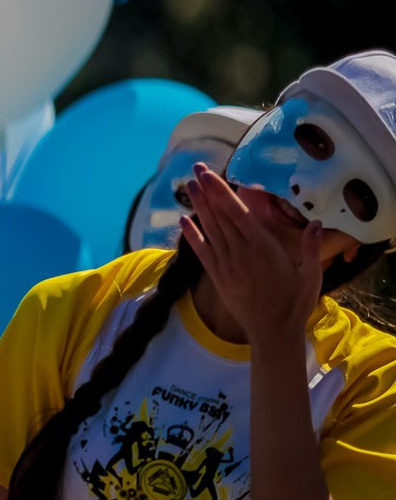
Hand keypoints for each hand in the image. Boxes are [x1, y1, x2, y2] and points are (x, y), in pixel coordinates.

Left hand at [180, 165, 324, 351]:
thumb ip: (311, 248)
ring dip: (198, 206)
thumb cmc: (296, 303)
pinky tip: (182, 220)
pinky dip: (191, 235)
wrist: (273, 332)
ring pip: (209, 229)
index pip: (238, 213)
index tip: (209, 175)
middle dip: (207, 191)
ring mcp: (226, 264)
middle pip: (220, 216)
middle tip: (195, 168)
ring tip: (188, 186)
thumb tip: (316, 223)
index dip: (222, 192)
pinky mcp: (217, 277)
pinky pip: (202, 251)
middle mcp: (241, 253)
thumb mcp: (311, 276)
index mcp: (263, 248)